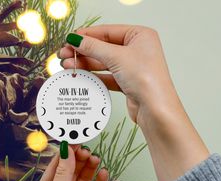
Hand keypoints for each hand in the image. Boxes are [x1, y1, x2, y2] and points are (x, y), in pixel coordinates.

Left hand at [32, 144, 108, 180]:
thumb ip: (63, 174)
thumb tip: (66, 150)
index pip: (56, 166)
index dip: (66, 153)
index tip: (75, 141)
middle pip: (72, 170)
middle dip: (79, 159)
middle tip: (87, 150)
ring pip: (84, 179)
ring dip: (90, 167)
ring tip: (96, 158)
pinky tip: (103, 173)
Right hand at [59, 24, 208, 180]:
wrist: (155, 109)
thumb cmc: (146, 79)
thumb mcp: (117, 57)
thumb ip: (94, 47)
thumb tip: (76, 39)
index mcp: (140, 36)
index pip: (107, 31)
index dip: (87, 35)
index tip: (70, 39)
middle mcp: (137, 50)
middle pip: (104, 47)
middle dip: (84, 51)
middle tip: (65, 54)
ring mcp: (132, 67)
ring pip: (104, 62)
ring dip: (86, 64)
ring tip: (69, 65)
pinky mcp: (127, 82)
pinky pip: (107, 75)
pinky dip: (95, 76)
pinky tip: (81, 75)